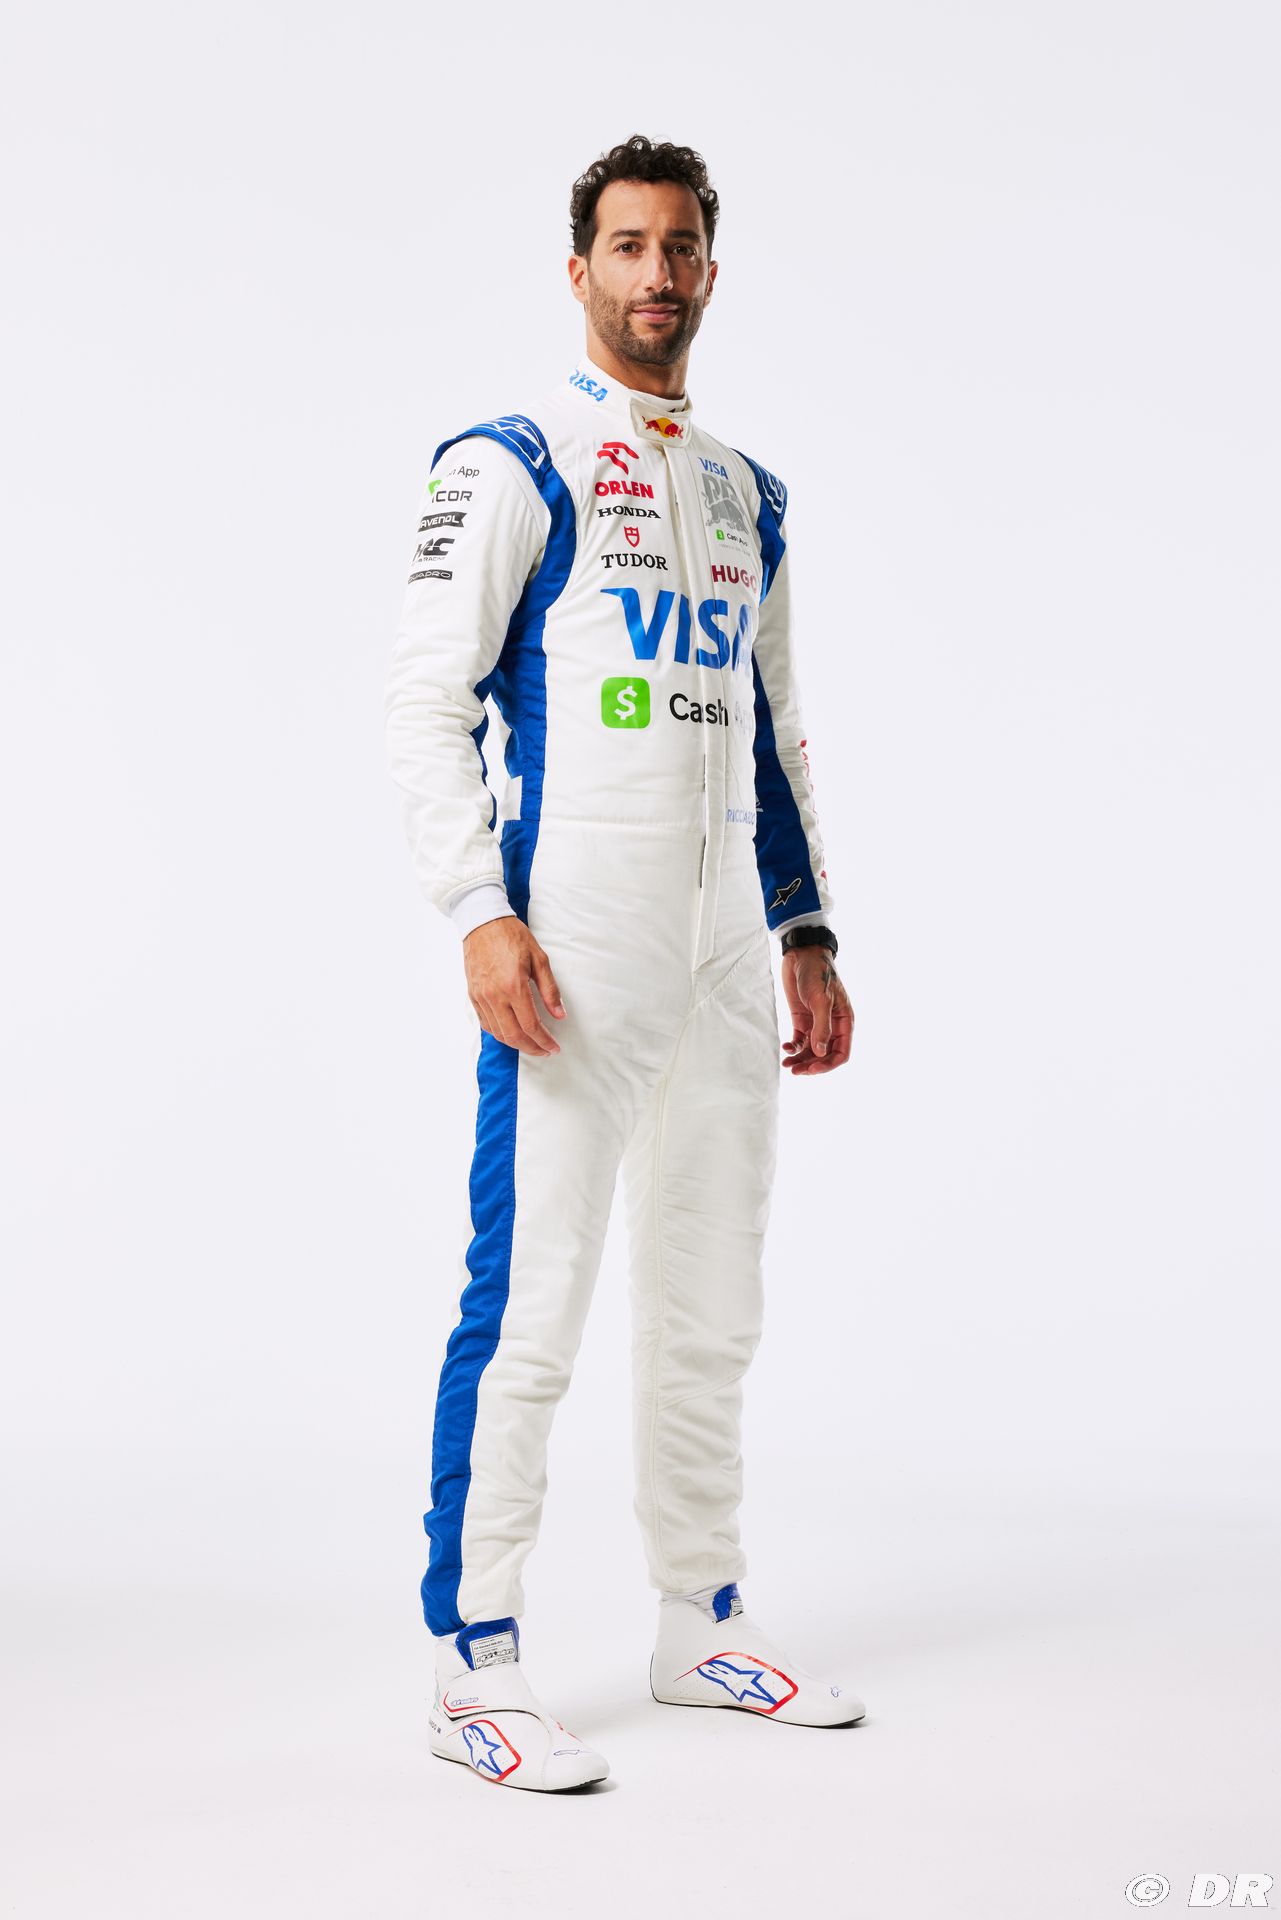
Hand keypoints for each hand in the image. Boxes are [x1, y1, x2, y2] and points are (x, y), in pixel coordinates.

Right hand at [462, 916, 564, 1055]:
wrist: (482, 922)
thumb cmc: (512, 936)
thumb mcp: (539, 958)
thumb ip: (550, 990)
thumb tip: (560, 1014)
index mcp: (513, 986)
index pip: (531, 1026)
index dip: (544, 1041)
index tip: (554, 1047)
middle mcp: (494, 996)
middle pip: (514, 1036)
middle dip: (532, 1048)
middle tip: (545, 1051)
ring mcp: (481, 997)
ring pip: (498, 1033)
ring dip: (516, 1044)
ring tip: (531, 1044)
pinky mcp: (472, 995)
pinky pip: (486, 1023)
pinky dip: (500, 1033)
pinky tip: (512, 1033)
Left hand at [781, 946, 853, 1074]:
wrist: (802, 955)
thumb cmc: (817, 973)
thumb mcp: (821, 1000)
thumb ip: (822, 1027)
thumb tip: (821, 1053)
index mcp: (844, 1022)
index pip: (841, 1052)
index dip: (828, 1064)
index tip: (812, 1068)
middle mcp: (832, 1025)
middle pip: (825, 1055)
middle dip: (811, 1065)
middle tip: (795, 1071)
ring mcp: (817, 1023)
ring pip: (811, 1050)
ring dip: (800, 1059)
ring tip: (787, 1064)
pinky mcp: (802, 1019)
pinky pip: (799, 1040)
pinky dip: (793, 1047)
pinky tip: (786, 1048)